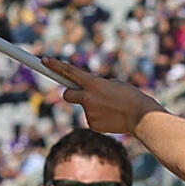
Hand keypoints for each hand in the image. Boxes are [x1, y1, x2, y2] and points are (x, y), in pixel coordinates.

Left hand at [44, 58, 162, 136]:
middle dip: (71, 93)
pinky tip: (112, 118)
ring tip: (112, 108)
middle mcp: (87, 98)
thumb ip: (96, 86)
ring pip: (85, 108)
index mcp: (93, 83)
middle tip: (83, 94)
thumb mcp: (112, 84)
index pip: (68, 72)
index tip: (43, 60)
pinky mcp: (93, 125)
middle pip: (67, 94)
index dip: (54, 65)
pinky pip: (92, 119)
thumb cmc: (130, 96)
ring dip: (94, 107)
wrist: (141, 117)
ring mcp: (89, 113)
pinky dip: (100, 118)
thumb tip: (88, 92)